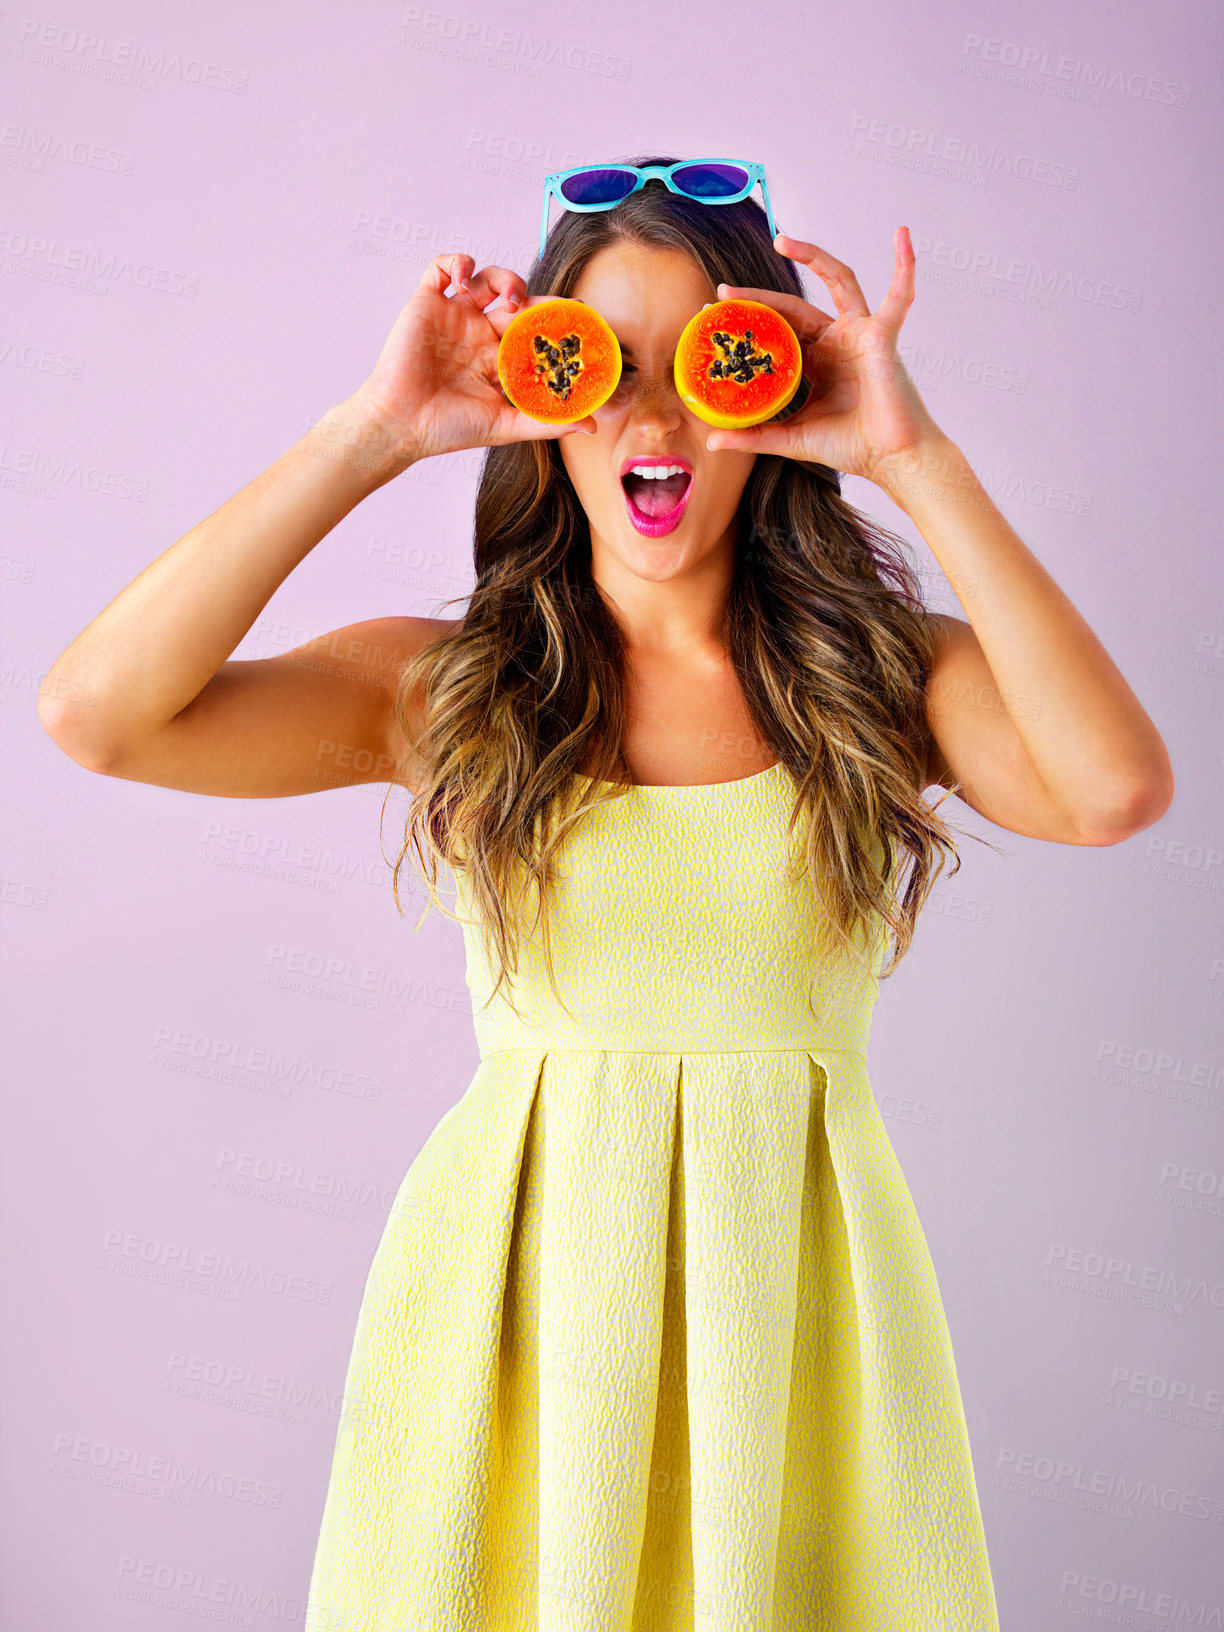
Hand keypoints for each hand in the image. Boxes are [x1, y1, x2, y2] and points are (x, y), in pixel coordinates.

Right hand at [351, 253, 597, 464]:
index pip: (535, 332)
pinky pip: (442, 268)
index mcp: (498, 359)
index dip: (557, 324)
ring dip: (505, 279)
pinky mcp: (426, 303)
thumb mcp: (506, 425)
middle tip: (556, 308)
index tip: (581, 323)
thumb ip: (549, 421)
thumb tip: (591, 425)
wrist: (401, 425)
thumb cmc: (448, 429)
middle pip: (518, 302)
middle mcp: (478, 334)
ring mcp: (454, 316)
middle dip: (539, 301)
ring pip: (487, 279)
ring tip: (511, 299)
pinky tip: (466, 282)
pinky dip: (458, 263)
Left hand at [706, 228, 945, 484]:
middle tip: (724, 293)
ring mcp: (860, 334)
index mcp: (816, 363)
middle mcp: (837, 342)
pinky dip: (904, 266)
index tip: (715, 317)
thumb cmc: (850, 446)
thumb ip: (753, 436)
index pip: (778, 332)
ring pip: (837, 281)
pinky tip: (902, 235)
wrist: (891, 460)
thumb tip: (711, 441)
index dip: (750, 323)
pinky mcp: (883, 336)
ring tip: (781, 239)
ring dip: (813, 256)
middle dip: (759, 298)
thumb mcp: (791, 438)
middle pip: (794, 306)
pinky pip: (899, 296)